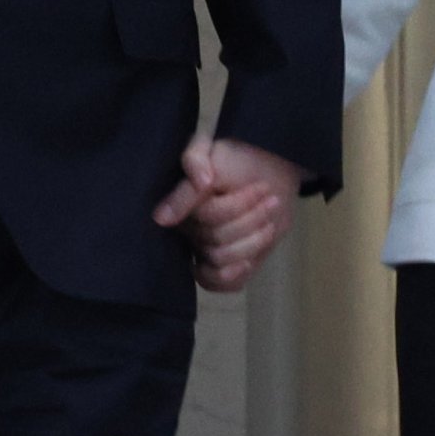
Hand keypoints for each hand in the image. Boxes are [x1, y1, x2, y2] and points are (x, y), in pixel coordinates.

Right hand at [153, 135, 300, 292]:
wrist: (270, 171)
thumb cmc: (237, 158)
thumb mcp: (212, 150)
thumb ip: (191, 164)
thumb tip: (163, 215)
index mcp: (182, 205)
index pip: (206, 217)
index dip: (235, 206)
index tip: (260, 188)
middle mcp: (189, 231)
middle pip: (216, 239)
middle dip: (251, 218)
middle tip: (271, 198)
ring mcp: (206, 249)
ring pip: (220, 260)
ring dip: (253, 240)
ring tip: (271, 218)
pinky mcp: (226, 264)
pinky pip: (218, 285)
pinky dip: (233, 276)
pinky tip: (248, 263)